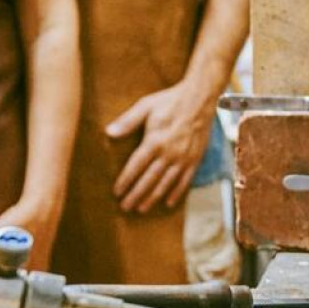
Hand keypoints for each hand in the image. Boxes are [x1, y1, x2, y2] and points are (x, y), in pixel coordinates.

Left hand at [0, 196, 62, 307]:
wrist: (43, 209)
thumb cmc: (18, 220)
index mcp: (20, 266)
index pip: (8, 297)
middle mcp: (30, 271)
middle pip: (17, 301)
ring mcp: (38, 269)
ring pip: (25, 295)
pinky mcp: (42, 264)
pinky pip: (33, 285)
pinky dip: (28, 295)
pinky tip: (25, 304)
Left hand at [107, 81, 213, 213]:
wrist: (200, 98)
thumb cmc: (170, 101)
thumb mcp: (146, 106)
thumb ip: (127, 121)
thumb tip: (108, 132)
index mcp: (154, 141)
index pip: (135, 166)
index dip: (125, 181)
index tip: (116, 192)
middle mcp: (169, 153)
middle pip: (149, 180)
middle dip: (136, 195)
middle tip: (125, 207)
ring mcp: (183, 158)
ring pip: (165, 184)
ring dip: (152, 198)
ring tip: (141, 209)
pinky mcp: (195, 159)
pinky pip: (185, 181)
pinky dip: (176, 193)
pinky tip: (168, 203)